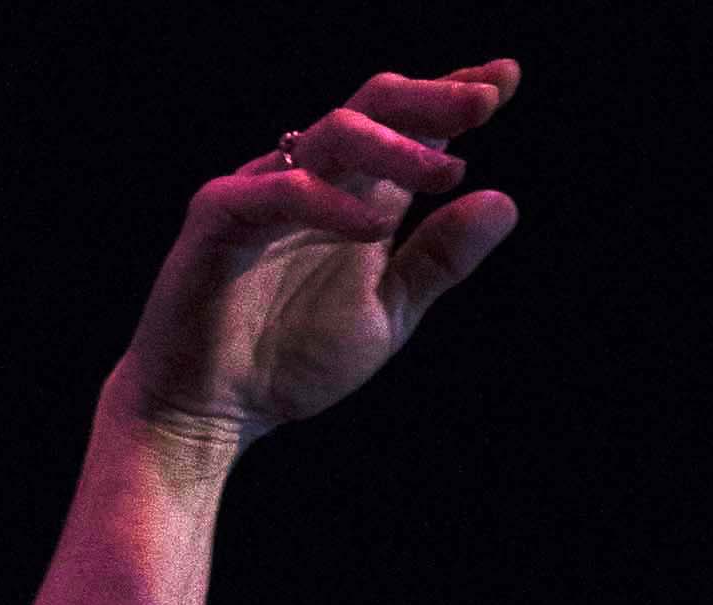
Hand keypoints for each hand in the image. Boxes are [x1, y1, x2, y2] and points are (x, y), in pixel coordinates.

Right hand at [115, 62, 524, 452]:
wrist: (206, 415)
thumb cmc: (288, 363)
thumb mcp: (387, 316)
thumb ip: (439, 260)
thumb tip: (504, 202)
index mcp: (353, 194)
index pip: (407, 125)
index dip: (452, 98)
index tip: (505, 81)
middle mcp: (311, 179)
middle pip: (372, 108)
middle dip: (431, 100)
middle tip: (484, 102)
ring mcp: (261, 191)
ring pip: (330, 136)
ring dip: (392, 146)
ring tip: (443, 173)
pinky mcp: (218, 217)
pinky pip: (276, 192)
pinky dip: (325, 204)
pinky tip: (371, 227)